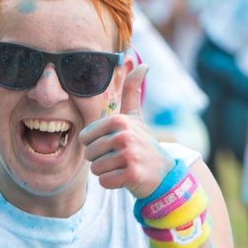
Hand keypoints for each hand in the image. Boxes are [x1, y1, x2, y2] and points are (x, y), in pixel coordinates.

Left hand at [80, 64, 172, 195]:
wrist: (163, 173)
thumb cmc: (143, 143)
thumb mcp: (136, 117)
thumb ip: (132, 91)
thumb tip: (142, 64)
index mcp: (119, 121)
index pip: (85, 138)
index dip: (94, 145)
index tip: (112, 145)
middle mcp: (124, 136)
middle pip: (89, 154)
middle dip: (100, 160)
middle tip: (119, 158)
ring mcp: (129, 155)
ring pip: (96, 169)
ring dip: (106, 172)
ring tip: (122, 167)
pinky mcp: (131, 175)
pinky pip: (104, 182)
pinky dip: (112, 183)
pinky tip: (125, 177)